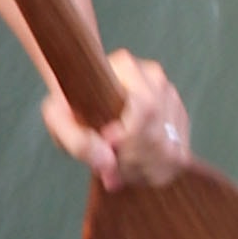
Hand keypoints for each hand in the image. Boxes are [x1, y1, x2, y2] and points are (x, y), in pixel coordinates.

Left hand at [53, 49, 191, 197]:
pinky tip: (132, 168)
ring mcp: (172, 99)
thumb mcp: (58, 120)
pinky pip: (179, 158)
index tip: (107, 147)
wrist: (84, 99)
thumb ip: (76, 141)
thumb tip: (107, 162)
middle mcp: (155, 79)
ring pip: (173, 151)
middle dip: (132, 161)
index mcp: (126, 67)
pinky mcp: (179, 120)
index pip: (146, 109)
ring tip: (118, 169)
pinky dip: (155, 172)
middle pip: (160, 135)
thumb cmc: (69, 106)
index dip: (130, 138)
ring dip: (143, 170)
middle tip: (108, 168)